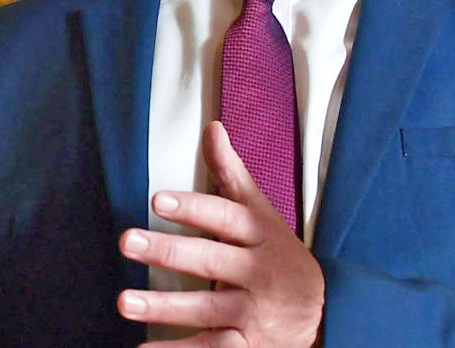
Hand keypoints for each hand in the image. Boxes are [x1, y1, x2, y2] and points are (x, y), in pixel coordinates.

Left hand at [117, 120, 324, 347]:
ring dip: (163, 307)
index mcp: (261, 237)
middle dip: (169, 252)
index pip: (227, 218)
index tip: (159, 200)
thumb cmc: (282, 258)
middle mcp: (259, 275)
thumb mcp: (264, 215)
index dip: (194, 208)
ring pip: (206, 309)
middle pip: (211, 262)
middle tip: (128, 241)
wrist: (329, 316)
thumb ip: (232, 175)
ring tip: (126, 301)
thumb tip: (212, 128)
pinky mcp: (248, 347)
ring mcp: (253, 313)